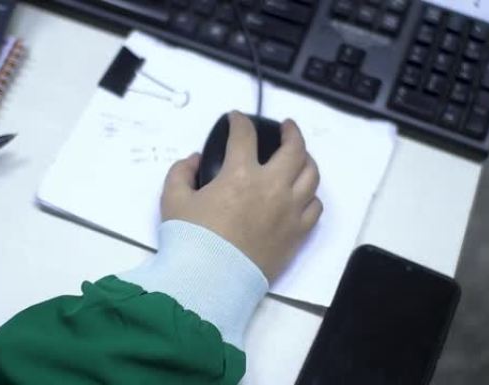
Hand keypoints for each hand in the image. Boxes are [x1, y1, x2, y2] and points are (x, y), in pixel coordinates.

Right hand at [161, 111, 321, 281]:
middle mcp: (272, 187)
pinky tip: (302, 194)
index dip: (239, 121)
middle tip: (286, 127)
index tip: (235, 118)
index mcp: (240, 174)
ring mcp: (290, 210)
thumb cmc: (190, 239)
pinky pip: (315, 207)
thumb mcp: (173, 199)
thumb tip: (195, 160)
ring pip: (311, 175)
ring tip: (300, 157)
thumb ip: (181, 172)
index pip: (244, 135)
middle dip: (291, 131)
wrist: (210, 281)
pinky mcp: (297, 234)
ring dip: (306, 160)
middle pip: (294, 148)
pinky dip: (310, 195)